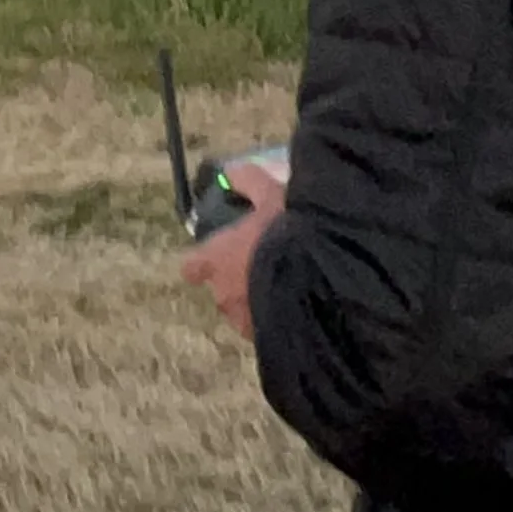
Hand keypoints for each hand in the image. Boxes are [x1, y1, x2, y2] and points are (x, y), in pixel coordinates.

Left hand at [178, 165, 287, 334]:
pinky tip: (300, 307)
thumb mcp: (272, 195)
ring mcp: (245, 323)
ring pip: (244, 314)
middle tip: (265, 267)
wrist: (321, 277)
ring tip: (287, 288)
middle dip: (238, 283)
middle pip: (221, 292)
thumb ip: (249, 182)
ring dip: (257, 303)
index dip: (203, 261)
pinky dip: (277, 321)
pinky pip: (267, 331)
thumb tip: (231, 170)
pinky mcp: (267, 341)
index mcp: (216, 260)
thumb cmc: (287, 232)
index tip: (219, 254)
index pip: (191, 267)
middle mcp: (223, 295)